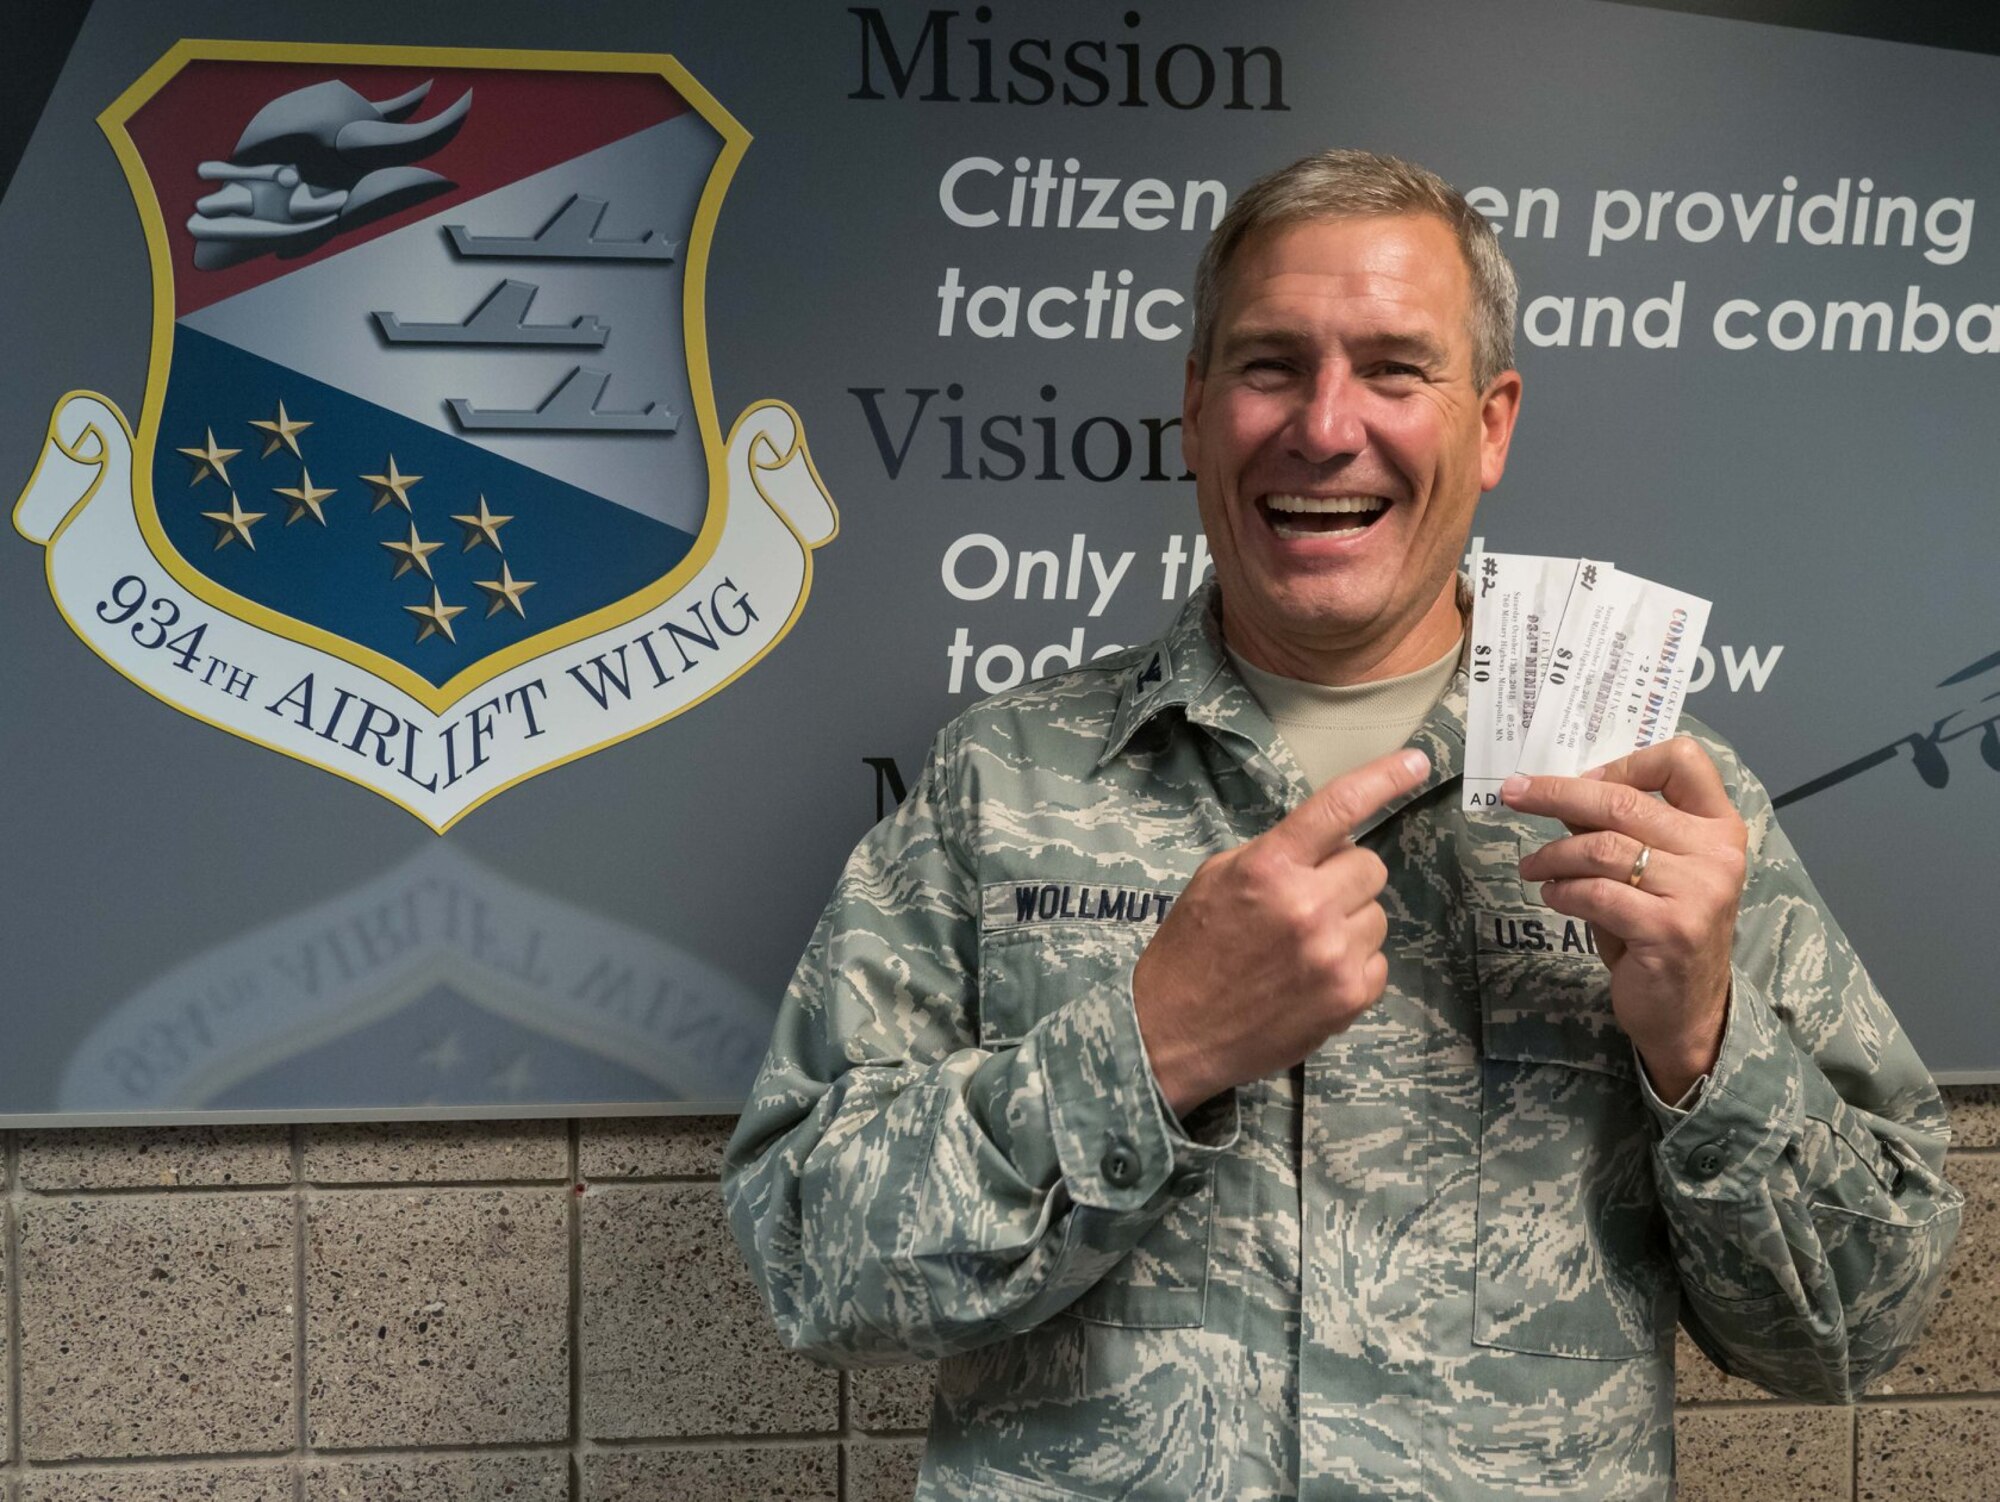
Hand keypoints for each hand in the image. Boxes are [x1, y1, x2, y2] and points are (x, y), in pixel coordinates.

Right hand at [1134, 747, 1431, 1116]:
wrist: (1174, 1031)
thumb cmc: (1191, 950)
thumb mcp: (1216, 879)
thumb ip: (1276, 853)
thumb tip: (1331, 840)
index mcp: (1268, 867)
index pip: (1338, 807)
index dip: (1384, 778)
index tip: (1416, 761)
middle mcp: (1306, 906)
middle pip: (1369, 865)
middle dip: (1343, 876)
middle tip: (1305, 900)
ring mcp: (1332, 955)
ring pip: (1376, 914)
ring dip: (1348, 922)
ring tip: (1302, 946)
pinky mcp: (1348, 997)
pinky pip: (1377, 960)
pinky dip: (1351, 964)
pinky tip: (1312, 976)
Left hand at [1502, 736, 1746, 1100]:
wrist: (1687, 1011)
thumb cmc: (1661, 931)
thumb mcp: (1650, 871)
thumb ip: (1620, 830)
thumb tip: (1562, 789)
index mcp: (1719, 827)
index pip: (1684, 761)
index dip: (1625, 762)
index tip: (1582, 777)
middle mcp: (1717, 853)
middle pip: (1623, 801)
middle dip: (1557, 793)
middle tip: (1514, 793)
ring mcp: (1698, 891)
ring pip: (1601, 847)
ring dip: (1553, 854)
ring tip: (1533, 868)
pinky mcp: (1669, 928)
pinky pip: (1595, 892)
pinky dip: (1562, 890)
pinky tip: (1553, 896)